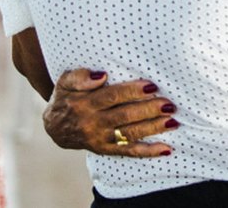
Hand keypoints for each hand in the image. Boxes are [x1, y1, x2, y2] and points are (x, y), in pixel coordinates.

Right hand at [43, 68, 179, 156]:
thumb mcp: (65, 82)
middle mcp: (93, 123)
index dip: (131, 92)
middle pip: (124, 116)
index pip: (111, 97)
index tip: (152, 86)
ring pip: (129, 134)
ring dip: (153, 128)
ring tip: (173, 122)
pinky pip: (128, 152)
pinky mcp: (106, 150)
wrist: (55, 127)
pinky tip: (166, 149)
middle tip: (169, 104)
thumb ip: (80, 77)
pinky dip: (148, 152)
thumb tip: (101, 76)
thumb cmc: (66, 96)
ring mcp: (100, 139)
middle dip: (148, 110)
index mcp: (84, 104)